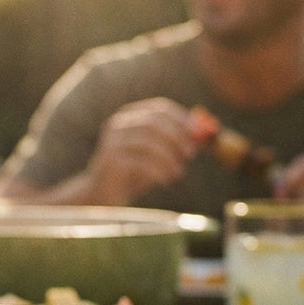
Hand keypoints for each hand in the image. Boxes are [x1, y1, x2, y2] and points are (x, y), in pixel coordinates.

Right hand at [85, 97, 199, 203]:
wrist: (101, 196)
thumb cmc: (131, 175)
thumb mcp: (155, 156)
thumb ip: (175, 143)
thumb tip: (202, 134)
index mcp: (129, 117)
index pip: (159, 108)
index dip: (182, 120)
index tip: (197, 135)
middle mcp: (118, 125)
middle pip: (154, 122)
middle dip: (177, 137)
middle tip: (190, 154)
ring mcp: (112, 142)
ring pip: (148, 142)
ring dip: (169, 157)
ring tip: (178, 172)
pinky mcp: (111, 161)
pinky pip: (141, 162)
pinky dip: (159, 170)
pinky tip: (166, 180)